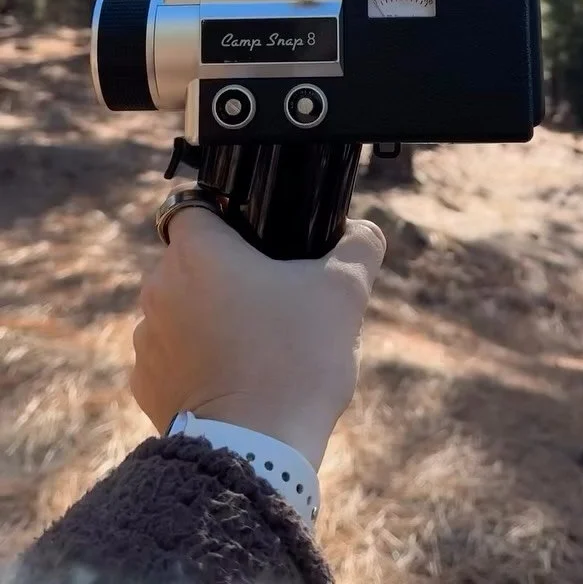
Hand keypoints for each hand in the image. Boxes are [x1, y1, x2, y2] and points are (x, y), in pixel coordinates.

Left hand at [130, 208, 385, 470]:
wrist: (257, 451)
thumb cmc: (298, 358)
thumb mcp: (345, 291)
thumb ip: (358, 246)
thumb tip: (361, 231)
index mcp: (196, 250)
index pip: (195, 207)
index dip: (225, 217)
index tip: (256, 240)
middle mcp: (158, 286)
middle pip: (189, 261)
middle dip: (223, 274)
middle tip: (270, 298)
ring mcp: (146, 338)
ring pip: (178, 309)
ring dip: (206, 318)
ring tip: (254, 344)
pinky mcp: (145, 384)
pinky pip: (171, 357)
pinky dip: (196, 362)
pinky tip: (233, 378)